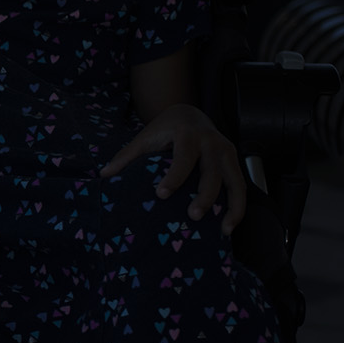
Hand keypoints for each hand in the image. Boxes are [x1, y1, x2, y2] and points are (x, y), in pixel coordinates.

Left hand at [101, 103, 245, 232]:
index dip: (174, 176)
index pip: (183, 157)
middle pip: (212, 171)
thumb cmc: (164, 129)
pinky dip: (238, 206)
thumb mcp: (144, 138)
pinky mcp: (233, 161)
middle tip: (192, 216)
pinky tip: (229, 226)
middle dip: (205, 194)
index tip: (162, 194)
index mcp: (187, 134)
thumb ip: (126, 156)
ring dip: (231, 206)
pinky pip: (240, 186)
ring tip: (222, 229)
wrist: (190, 114)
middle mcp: (211, 142)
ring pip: (234, 180)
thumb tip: (103, 175)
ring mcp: (227, 151)